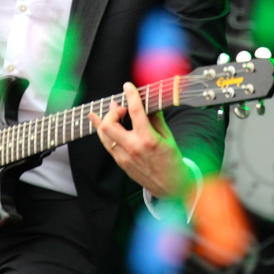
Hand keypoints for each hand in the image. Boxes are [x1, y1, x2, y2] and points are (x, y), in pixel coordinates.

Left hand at [88, 82, 192, 200]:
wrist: (171, 186)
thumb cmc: (172, 161)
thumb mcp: (167, 137)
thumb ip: (155, 118)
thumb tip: (148, 102)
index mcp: (148, 140)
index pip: (135, 112)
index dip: (131, 95)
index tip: (128, 86)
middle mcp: (133, 148)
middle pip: (109, 124)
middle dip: (112, 111)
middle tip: (121, 108)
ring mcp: (124, 157)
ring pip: (103, 135)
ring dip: (104, 120)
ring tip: (111, 111)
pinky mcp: (121, 163)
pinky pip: (107, 144)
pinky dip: (105, 132)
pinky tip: (102, 124)